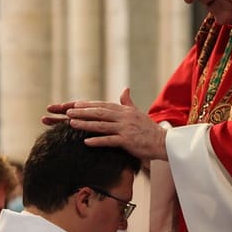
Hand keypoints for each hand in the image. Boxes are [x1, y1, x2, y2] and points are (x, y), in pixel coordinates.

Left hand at [44, 89, 167, 160]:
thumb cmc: (149, 129)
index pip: (103, 105)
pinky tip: (86, 142)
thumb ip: (128, 102)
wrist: (164, 143)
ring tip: (71, 123)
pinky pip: (110, 140)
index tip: (74, 104)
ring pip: (101, 125)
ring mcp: (125, 128)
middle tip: (67, 111)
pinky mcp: (128, 141)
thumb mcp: (138, 113)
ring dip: (85, 124)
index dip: (88, 104)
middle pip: (99, 112)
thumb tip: (125, 89)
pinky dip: (97, 141)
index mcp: (125, 110)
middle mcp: (124, 117)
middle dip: (82, 112)